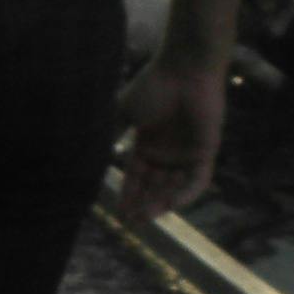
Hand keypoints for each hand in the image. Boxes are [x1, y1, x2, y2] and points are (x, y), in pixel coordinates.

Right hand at [116, 53, 227, 223]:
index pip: (136, 176)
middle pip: (154, 186)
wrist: (184, 71)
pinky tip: (169, 204)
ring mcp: (187, 154)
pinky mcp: (206, 152)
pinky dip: (185, 194)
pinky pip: (197, 181)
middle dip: (143, 205)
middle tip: (131, 223)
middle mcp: (167, 153)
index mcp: (147, 143)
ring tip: (146, 217)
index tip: (118, 214)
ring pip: (174, 187)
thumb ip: (111, 134)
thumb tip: (87, 155)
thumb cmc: (153, 86)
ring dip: (161, 204)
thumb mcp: (123, 112)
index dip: (127, 195)